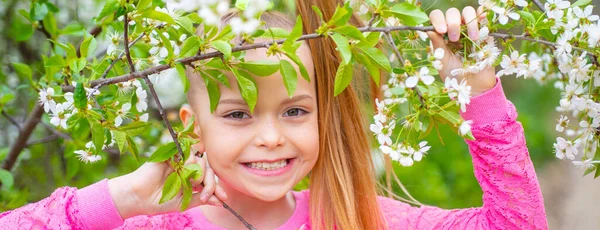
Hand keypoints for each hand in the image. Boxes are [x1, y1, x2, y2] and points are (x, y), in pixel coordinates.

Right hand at [108, 152, 226, 218]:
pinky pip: (187, 151)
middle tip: (205, 194)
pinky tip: (186, 171)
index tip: (223, 198)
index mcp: (190, 179)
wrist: (138, 197)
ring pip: (200, 160)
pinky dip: (190, 160)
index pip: (208, 178)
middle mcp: (186, 168)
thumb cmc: (158, 202)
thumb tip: (221, 202)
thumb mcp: (183, 203)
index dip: (216, 187)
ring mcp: (179, 160)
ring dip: (200, 173)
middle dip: (210, 182)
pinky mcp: (170, 153)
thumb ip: (202, 199)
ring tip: (191, 184)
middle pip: (207, 169)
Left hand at [427, 6, 496, 95]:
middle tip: (455, 38)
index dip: (438, 20)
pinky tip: (481, 19)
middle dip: (453, 22)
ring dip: (469, 21)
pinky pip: (483, 17)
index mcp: (442, 35)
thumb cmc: (454, 76)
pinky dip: (482, 14)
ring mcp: (470, 30)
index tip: (441, 30)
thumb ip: (437, 45)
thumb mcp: (442, 61)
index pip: (437, 18)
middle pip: (452, 13)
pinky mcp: (484, 33)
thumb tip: (428, 30)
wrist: (474, 86)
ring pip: (468, 12)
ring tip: (472, 38)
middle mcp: (455, 29)